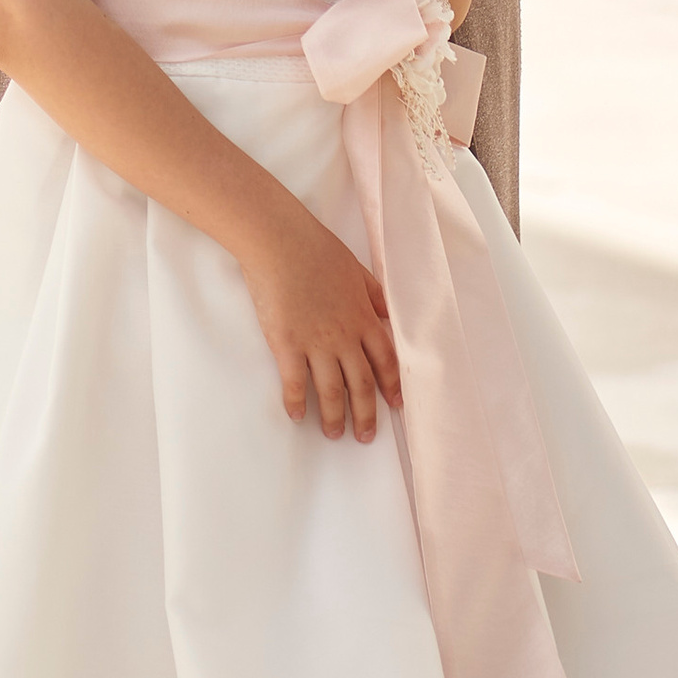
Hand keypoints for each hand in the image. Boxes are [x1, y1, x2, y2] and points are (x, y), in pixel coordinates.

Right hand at [237, 199, 401, 438]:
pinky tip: (297, 416)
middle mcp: (344, 335)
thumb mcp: (357, 269)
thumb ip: (375, 296)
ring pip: (331, 389)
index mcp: (363, 316)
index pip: (385, 359)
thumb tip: (390, 315)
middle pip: (361, 383)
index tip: (397, 405)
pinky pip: (294, 382)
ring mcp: (315, 342)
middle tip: (365, 436)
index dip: (392, 385)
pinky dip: (297, 402)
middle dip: (366, 414)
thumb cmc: (318, 249)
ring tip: (334, 433)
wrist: (281, 241)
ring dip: (334, 416)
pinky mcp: (287, 343)